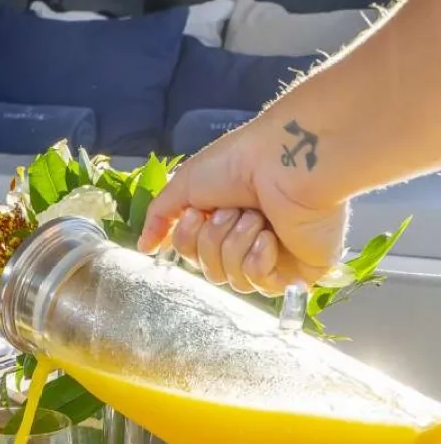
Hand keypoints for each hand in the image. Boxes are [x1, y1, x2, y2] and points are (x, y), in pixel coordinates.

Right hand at [137, 124, 348, 294]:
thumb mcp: (184, 184)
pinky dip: (257, 258)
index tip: (197, 213)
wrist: (289, 159)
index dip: (187, 240)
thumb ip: (160, 216)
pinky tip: (269, 235)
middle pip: (209, 271)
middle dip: (212, 241)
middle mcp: (248, 240)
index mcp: (225, 221)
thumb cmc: (241, 163)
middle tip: (229, 212)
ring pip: (233, 280)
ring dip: (235, 246)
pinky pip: (260, 284)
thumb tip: (144, 248)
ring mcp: (275, 258)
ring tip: (254, 218)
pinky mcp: (298, 271)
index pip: (192, 254)